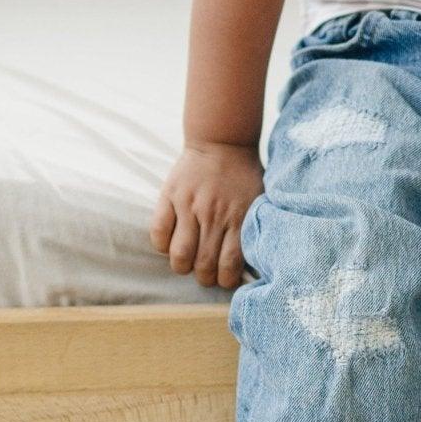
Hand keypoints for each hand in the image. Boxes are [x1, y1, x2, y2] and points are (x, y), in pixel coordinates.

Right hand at [150, 141, 265, 288]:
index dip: (225, 280)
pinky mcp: (170, 196)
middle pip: (203, 265)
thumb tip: (258, 261)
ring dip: (182, 266)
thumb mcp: (261, 200)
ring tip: (186, 263)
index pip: (229, 264)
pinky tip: (172, 244)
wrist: (223, 141)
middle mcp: (214, 215)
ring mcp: (190, 206)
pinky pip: (159, 233)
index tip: (224, 279)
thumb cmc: (245, 175)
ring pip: (179, 254)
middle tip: (205, 274)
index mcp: (239, 218)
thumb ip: (256, 228)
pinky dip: (163, 246)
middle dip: (204, 278)